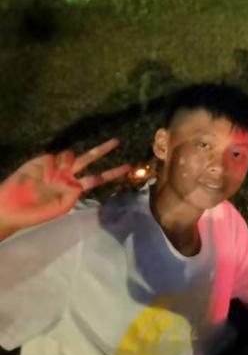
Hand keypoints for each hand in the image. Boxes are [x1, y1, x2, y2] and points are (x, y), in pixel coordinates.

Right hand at [0, 138, 130, 234]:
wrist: (9, 209)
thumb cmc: (35, 213)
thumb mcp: (59, 209)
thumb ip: (73, 197)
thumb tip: (80, 184)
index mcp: (73, 188)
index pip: (97, 178)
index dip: (112, 173)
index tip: (128, 167)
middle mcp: (66, 175)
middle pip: (89, 159)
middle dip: (102, 150)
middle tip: (117, 141)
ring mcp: (54, 167)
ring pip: (70, 156)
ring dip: (69, 160)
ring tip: (60, 173)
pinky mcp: (39, 162)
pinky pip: (51, 157)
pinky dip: (51, 164)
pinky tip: (45, 175)